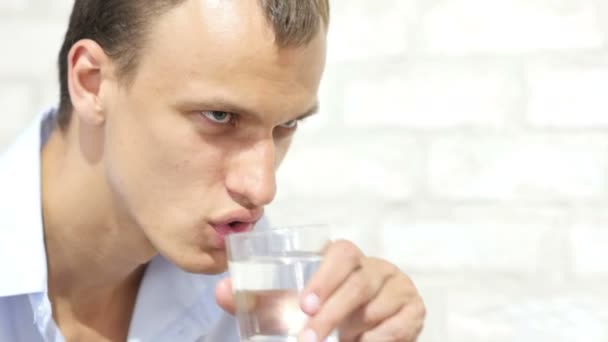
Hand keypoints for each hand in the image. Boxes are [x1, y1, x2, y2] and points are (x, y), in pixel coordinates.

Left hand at [215, 240, 425, 341]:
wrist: (369, 329)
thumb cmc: (330, 309)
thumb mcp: (299, 304)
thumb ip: (264, 299)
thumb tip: (219, 291)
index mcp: (348, 259)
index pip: (342, 252)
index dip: (325, 276)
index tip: (304, 305)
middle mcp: (377, 268)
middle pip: (359, 283)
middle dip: (332, 313)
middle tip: (307, 338)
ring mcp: (399, 288)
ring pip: (376, 308)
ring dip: (352, 331)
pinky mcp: (414, 310)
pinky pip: (398, 326)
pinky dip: (377, 340)